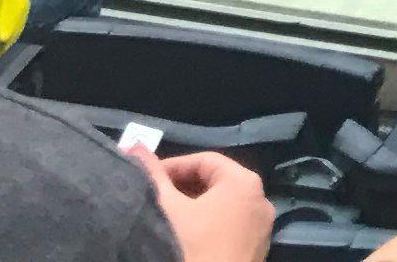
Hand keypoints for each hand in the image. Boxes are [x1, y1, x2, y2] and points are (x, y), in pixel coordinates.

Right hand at [145, 151, 271, 261]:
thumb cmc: (192, 248)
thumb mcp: (168, 208)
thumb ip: (153, 174)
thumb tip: (135, 146)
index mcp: (245, 183)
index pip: (205, 161)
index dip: (173, 166)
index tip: (147, 178)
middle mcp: (260, 200)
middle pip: (216, 182)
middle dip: (182, 188)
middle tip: (153, 198)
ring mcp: (261, 228)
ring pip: (222, 207)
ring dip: (193, 208)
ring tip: (165, 219)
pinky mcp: (256, 251)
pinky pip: (230, 228)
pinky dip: (208, 226)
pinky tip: (185, 239)